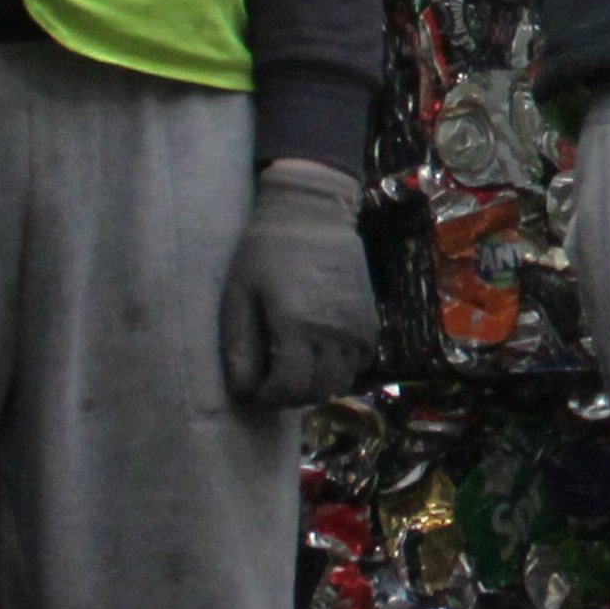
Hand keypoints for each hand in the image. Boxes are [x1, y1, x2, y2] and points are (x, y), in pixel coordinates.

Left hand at [219, 160, 378, 407]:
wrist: (314, 212)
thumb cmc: (266, 251)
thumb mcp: (239, 295)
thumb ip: (239, 345)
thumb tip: (242, 389)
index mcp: (295, 325)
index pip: (288, 386)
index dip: (269, 396)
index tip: (257, 388)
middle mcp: (332, 331)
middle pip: (317, 389)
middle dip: (292, 394)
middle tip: (274, 381)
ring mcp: (357, 325)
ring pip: (343, 379)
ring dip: (319, 384)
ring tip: (299, 370)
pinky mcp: (370, 317)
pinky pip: (362, 360)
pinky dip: (343, 368)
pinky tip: (324, 354)